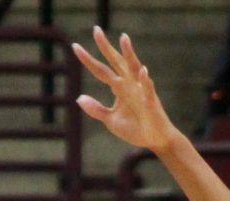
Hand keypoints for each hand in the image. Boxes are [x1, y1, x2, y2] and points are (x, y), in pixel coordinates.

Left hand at [73, 28, 183, 155]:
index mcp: (119, 87)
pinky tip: (142, 71)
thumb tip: (79, 98)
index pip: (100, 70)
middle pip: (116, 61)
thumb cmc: (135, 128)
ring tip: (123, 38)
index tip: (74, 46)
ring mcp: (141, 91)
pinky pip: (148, 90)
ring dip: (129, 54)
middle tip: (96, 29)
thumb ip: (96, 109)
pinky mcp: (151, 102)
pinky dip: (145, 81)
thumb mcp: (111, 120)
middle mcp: (129, 84)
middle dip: (106, 47)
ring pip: (134, 68)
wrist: (155, 141)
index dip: (88, 60)